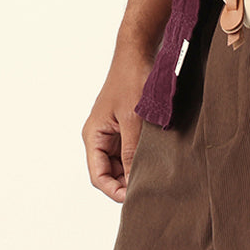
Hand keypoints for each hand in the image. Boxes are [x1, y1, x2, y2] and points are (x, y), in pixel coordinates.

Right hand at [82, 47, 153, 202]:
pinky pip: (130, 148)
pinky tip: (156, 159)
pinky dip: (141, 156)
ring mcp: (112, 130)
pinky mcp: (125, 124)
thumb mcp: (133, 119)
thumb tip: (133, 181)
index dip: (115, 191)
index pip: (98, 176)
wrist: (138, 51)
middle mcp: (100, 136)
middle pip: (109, 172)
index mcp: (93, 136)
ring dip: (135, 169)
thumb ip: (132, 151)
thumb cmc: (131, 79)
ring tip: (155, 175)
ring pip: (121, 161)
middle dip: (126, 182)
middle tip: (150, 189)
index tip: (135, 198)